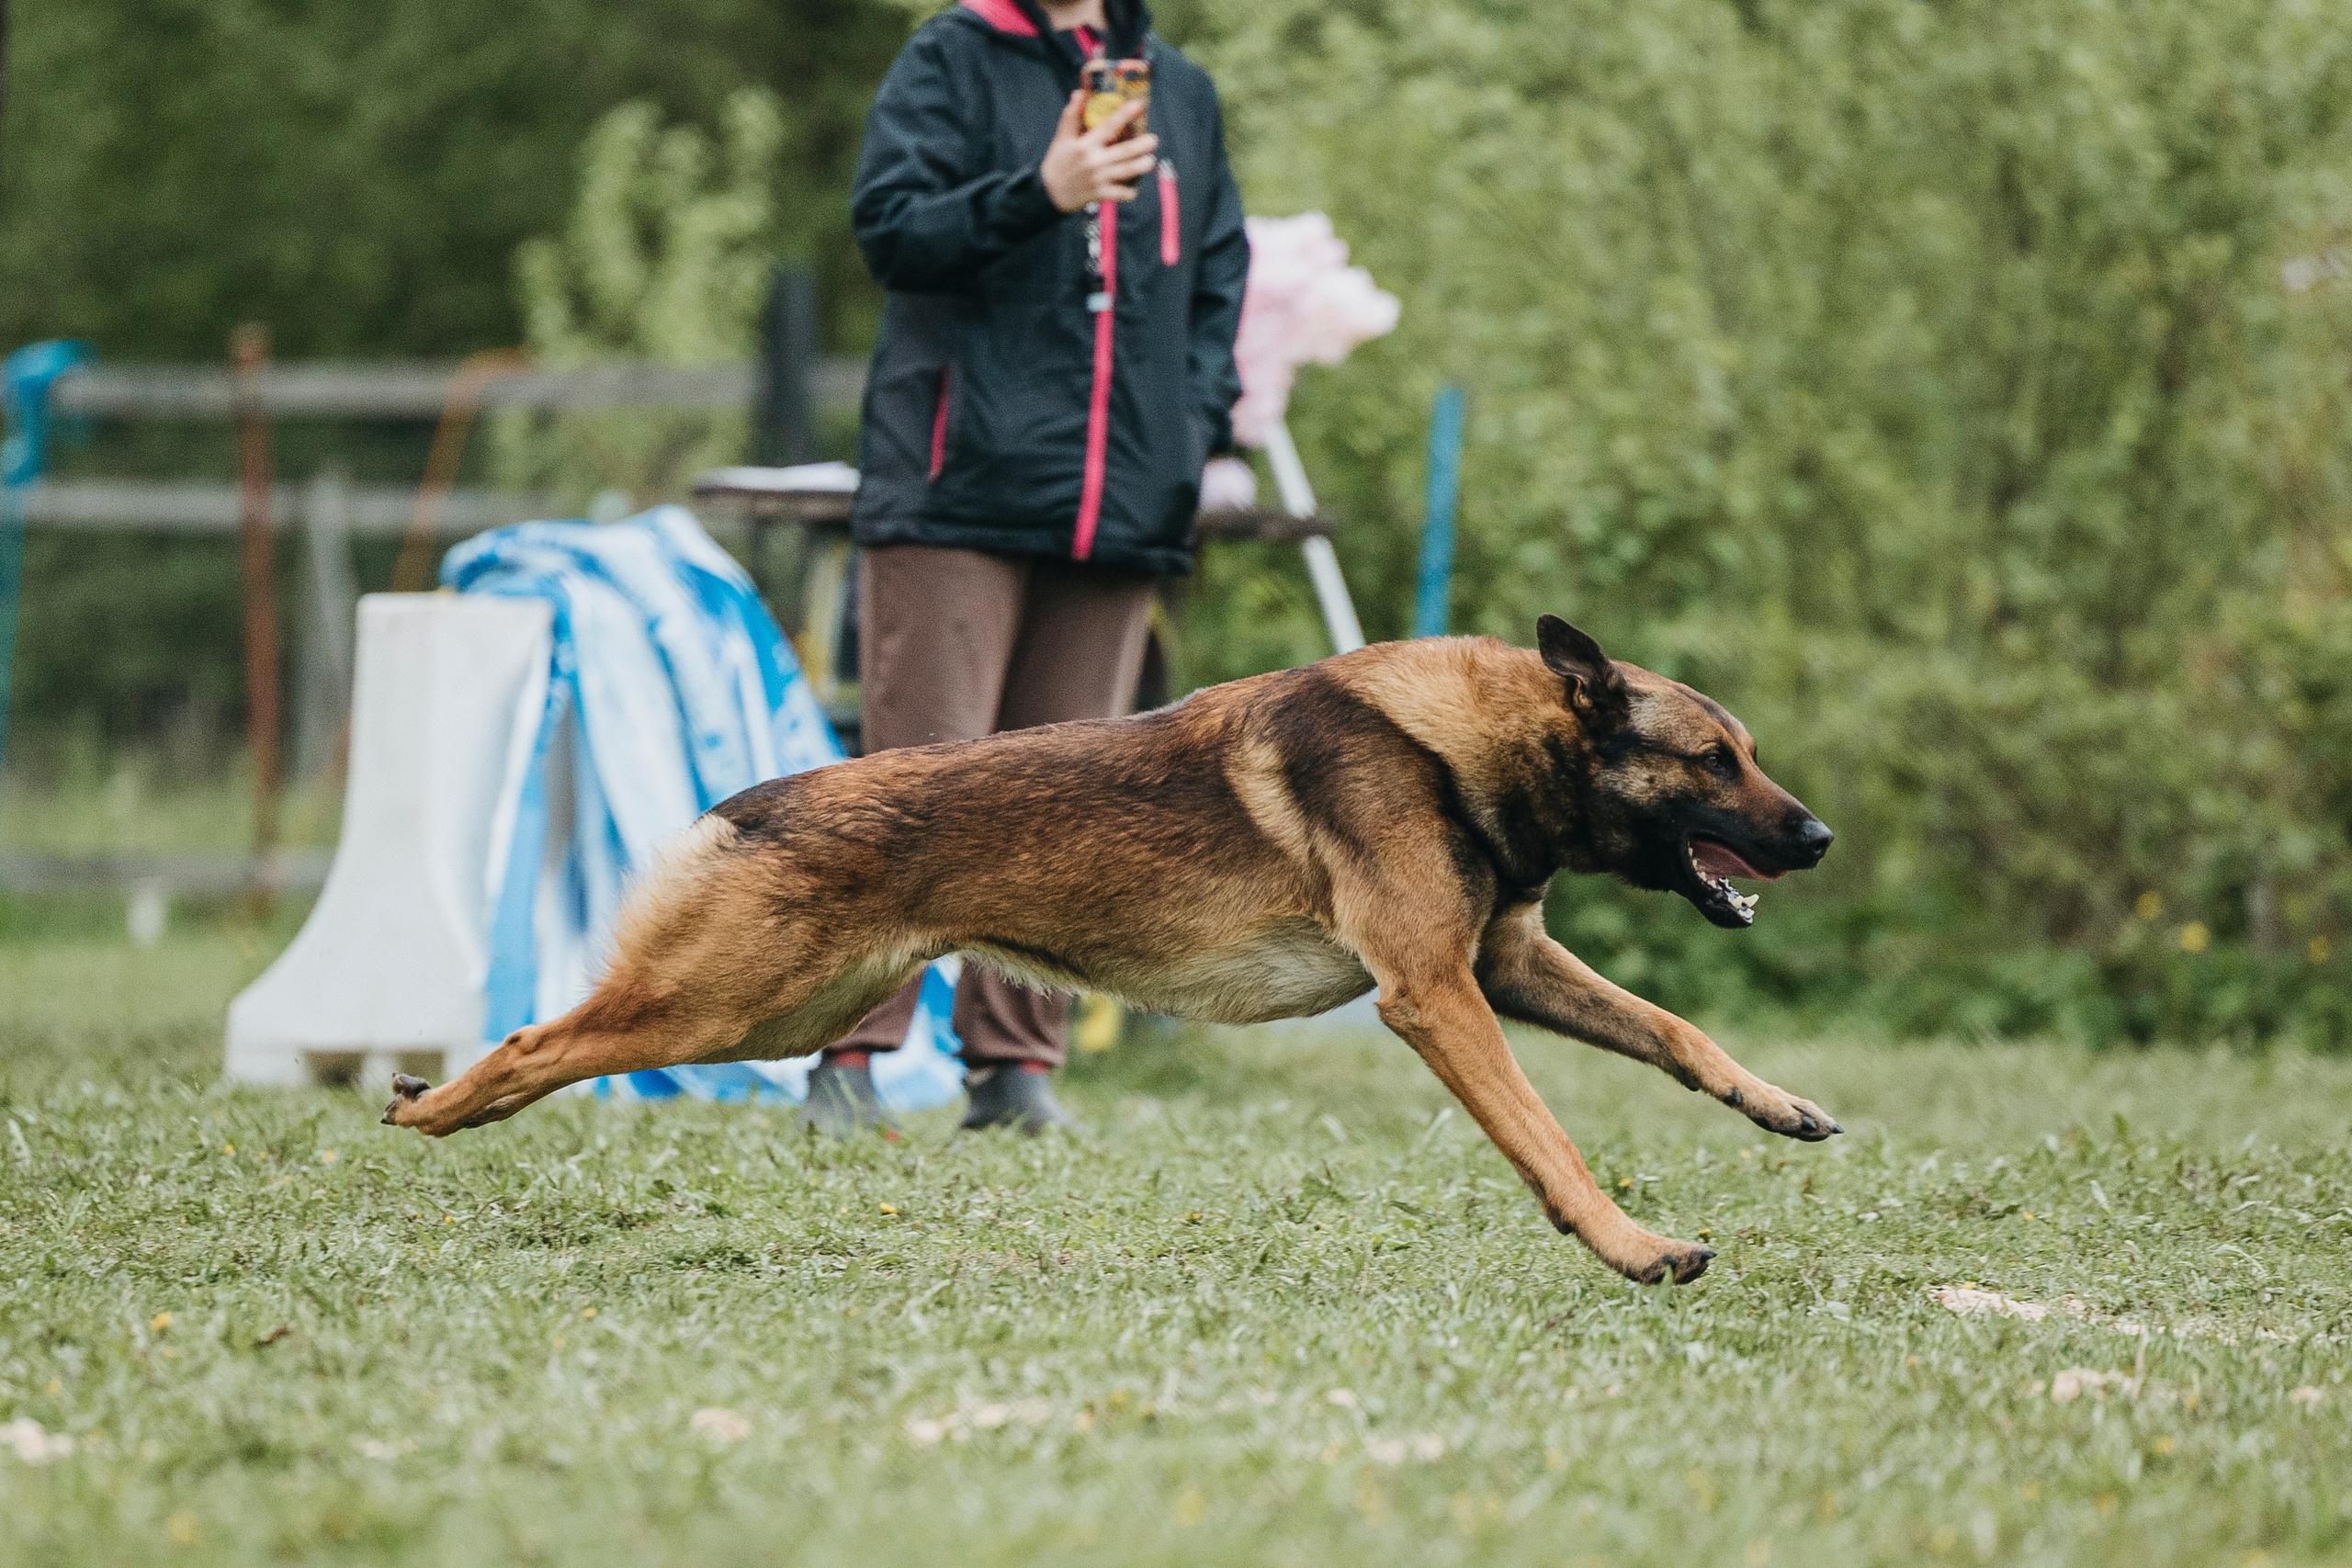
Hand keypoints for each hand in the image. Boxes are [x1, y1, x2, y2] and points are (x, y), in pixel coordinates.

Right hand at [1040, 91, 1158, 211]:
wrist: (1048, 194)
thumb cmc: (1057, 163)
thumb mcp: (1061, 139)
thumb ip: (1071, 116)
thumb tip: (1079, 93)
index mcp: (1084, 145)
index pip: (1107, 126)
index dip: (1124, 115)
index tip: (1139, 104)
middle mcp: (1094, 161)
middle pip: (1124, 152)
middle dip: (1142, 145)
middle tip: (1153, 140)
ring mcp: (1098, 179)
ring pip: (1126, 172)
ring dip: (1141, 166)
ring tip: (1150, 161)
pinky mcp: (1100, 195)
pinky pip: (1121, 194)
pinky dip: (1131, 191)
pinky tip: (1135, 186)